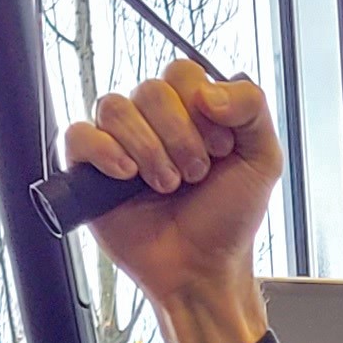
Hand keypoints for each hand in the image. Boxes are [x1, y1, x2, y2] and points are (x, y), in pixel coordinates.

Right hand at [59, 61, 283, 342]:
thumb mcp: (263, 160)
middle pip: (150, 89)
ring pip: (115, 107)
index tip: (219, 149)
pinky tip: (127, 176)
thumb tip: (208, 90)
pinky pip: (78, 135)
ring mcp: (119, 143)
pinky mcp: (90, 169)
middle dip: (179, 136)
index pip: (182, 72)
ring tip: (166, 186)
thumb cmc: (229, 220)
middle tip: (194, 175)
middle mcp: (152, 122)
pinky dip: (104, 152)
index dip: (200, 107)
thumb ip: (252, 107)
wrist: (201, 270)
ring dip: (148, 149)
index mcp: (191, 111)